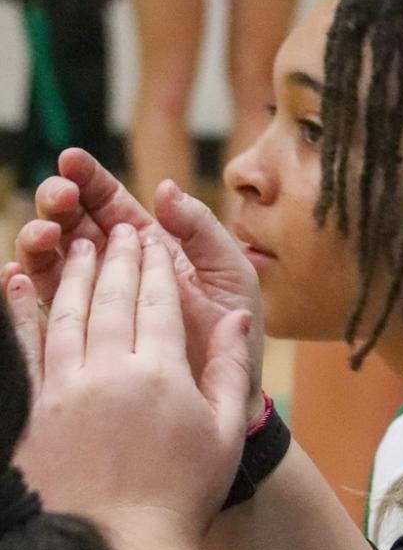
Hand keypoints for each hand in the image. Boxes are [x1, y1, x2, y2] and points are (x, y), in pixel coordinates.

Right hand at [5, 147, 264, 418]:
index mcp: (149, 243)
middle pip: (71, 223)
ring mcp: (95, 301)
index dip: (88, 178)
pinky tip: (16, 274)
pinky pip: (46, 307)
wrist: (231, 390)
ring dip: (40, 239)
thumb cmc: (234, 329)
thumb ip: (200, 229)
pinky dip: (24, 286)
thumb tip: (164, 187)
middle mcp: (115, 267)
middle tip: (61, 198)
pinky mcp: (81, 336)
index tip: (70, 160)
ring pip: (52, 260)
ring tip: (45, 235)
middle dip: (59, 202)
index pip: (109, 202)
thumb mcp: (229, 271)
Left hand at [16, 227, 250, 549]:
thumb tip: (233, 318)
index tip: (154, 239)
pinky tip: (19, 283)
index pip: (157, 302)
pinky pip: (30, 347)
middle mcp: (111, 372)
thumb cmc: (180, 497)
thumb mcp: (222, 434)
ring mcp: (68, 390)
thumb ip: (229, 370)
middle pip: (113, 298)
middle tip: (119, 229)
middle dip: (117, 257)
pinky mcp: (36, 410)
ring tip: (80, 246)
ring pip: (70, 314)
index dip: (155, 266)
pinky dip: (24, 311)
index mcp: (162, 375)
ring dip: (75, 274)